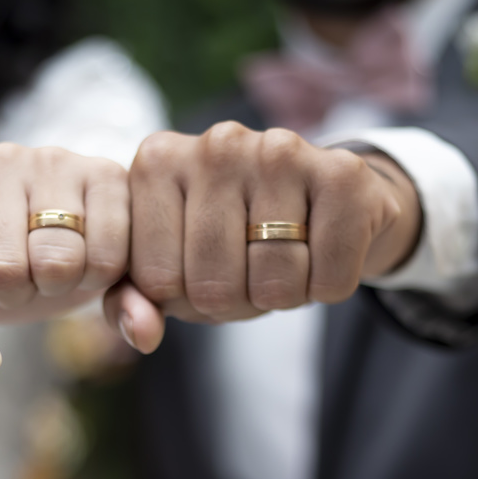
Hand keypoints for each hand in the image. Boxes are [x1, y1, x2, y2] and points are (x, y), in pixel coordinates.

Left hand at [0, 144, 129, 317]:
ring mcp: (54, 163)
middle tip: (28, 281)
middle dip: (19, 294)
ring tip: (59, 267)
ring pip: (56, 263)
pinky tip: (91, 257)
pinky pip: (105, 256)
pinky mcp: (107, 174)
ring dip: (62, 285)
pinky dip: (101, 277)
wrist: (70, 243)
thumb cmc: (11, 264)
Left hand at [104, 123, 421, 352]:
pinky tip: (325, 251)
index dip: (186, 301)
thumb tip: (142, 334)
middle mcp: (216, 144)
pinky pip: (329, 278)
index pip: (157, 282)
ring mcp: (280, 151)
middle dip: (237, 303)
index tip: (203, 271)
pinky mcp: (344, 173)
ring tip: (289, 260)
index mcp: (158, 163)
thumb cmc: (234, 239)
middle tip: (252, 272)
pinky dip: (330, 287)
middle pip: (213, 286)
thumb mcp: (171, 268)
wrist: (327, 203)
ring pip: (273, 283)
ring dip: (286, 296)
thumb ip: (133, 302)